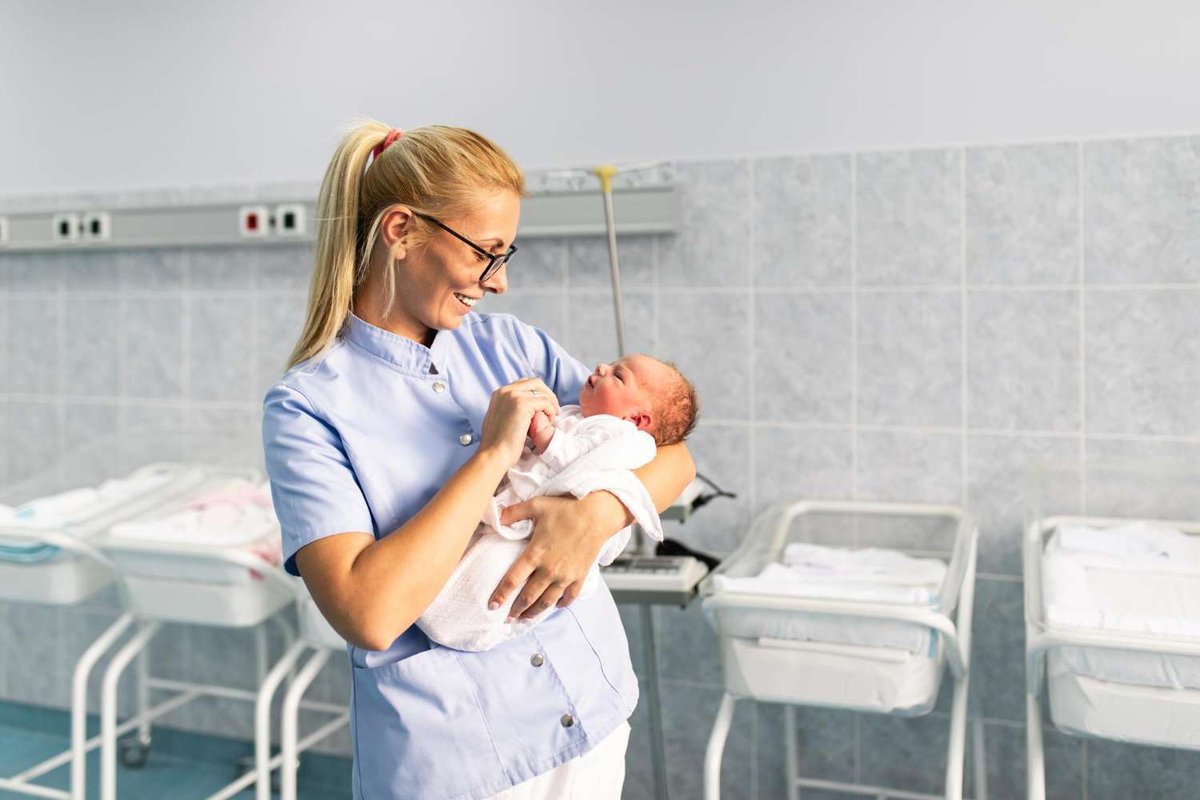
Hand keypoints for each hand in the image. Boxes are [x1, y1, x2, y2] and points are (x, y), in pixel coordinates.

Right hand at [478, 378, 559, 466]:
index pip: (525, 384)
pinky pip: (545, 402)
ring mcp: (513, 396)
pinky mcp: (522, 405)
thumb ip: (510, 408)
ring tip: (551, 418)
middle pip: (535, 382)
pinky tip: (549, 422)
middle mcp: (505, 391)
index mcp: (499, 393)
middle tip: (553, 410)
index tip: (544, 406)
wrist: (494, 454)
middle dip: (548, 394)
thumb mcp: (501, 418)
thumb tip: (526, 408)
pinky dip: (551, 411)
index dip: (539, 393)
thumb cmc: (498, 443)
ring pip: (542, 391)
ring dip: (550, 403)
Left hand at [488, 495, 609, 620]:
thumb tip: (497, 516)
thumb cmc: (567, 508)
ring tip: (526, 618)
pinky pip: (569, 596)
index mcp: (535, 554)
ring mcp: (565, 576)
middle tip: (507, 618)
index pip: (512, 580)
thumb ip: (514, 512)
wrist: (598, 514)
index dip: (501, 595)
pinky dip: (561, 604)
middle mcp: (549, 570)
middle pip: (528, 597)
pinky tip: (556, 606)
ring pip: (547, 601)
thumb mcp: (537, 505)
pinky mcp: (579, 576)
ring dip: (534, 612)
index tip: (492, 605)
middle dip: (516, 610)